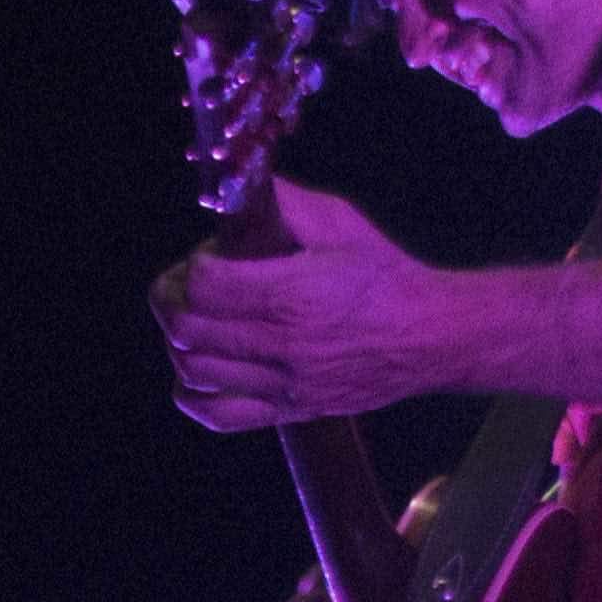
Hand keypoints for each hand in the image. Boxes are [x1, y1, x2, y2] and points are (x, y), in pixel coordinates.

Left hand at [158, 183, 495, 429]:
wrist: (430, 335)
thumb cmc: (385, 276)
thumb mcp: (340, 223)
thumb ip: (284, 204)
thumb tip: (239, 186)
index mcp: (294, 293)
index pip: (205, 284)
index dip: (193, 265)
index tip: (209, 257)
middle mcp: (285, 342)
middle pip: (189, 327)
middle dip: (172, 299)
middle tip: (185, 285)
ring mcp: (285, 383)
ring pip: (195, 371)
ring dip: (180, 342)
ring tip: (194, 322)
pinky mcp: (290, 410)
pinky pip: (219, 415)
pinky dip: (193, 393)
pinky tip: (199, 370)